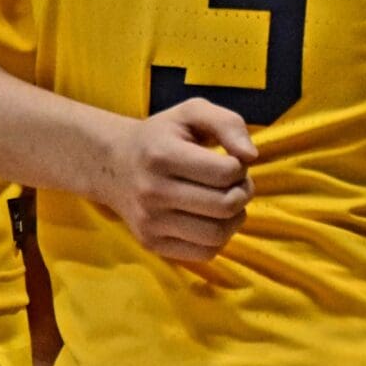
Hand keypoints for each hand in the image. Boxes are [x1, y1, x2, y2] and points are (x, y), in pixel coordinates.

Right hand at [104, 99, 257, 263]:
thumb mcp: (192, 112)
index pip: (225, 172)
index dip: (240, 166)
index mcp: (162, 155)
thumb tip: (251, 157)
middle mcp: (153, 191)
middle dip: (243, 192)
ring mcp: (150, 222)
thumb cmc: (162, 135)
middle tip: (236, 182)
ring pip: (217, 235)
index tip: (231, 161)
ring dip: (235, 217)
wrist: (115, 164)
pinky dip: (219, 238)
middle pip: (225, 205)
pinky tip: (212, 218)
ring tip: (228, 201)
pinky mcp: (151, 244)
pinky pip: (204, 253)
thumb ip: (228, 123)